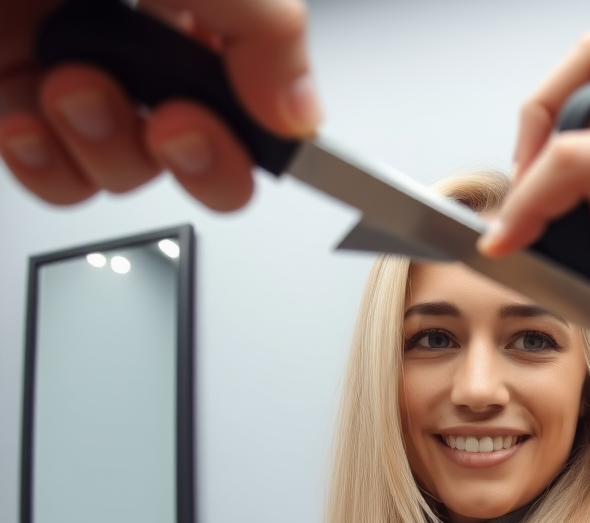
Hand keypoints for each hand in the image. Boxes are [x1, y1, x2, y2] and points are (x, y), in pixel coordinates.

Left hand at [0, 0, 320, 210]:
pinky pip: (44, 170)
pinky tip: (27, 118)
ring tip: (69, 85)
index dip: (261, 133)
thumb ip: (265, 25)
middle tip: (170, 123)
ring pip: (119, 170)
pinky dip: (41, 162)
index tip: (259, 133)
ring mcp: (61, 60)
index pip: (254, 97)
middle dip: (189, 154)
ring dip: (102, 147)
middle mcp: (131, 31)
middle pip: (194, 153)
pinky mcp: (0, 86)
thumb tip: (301, 111)